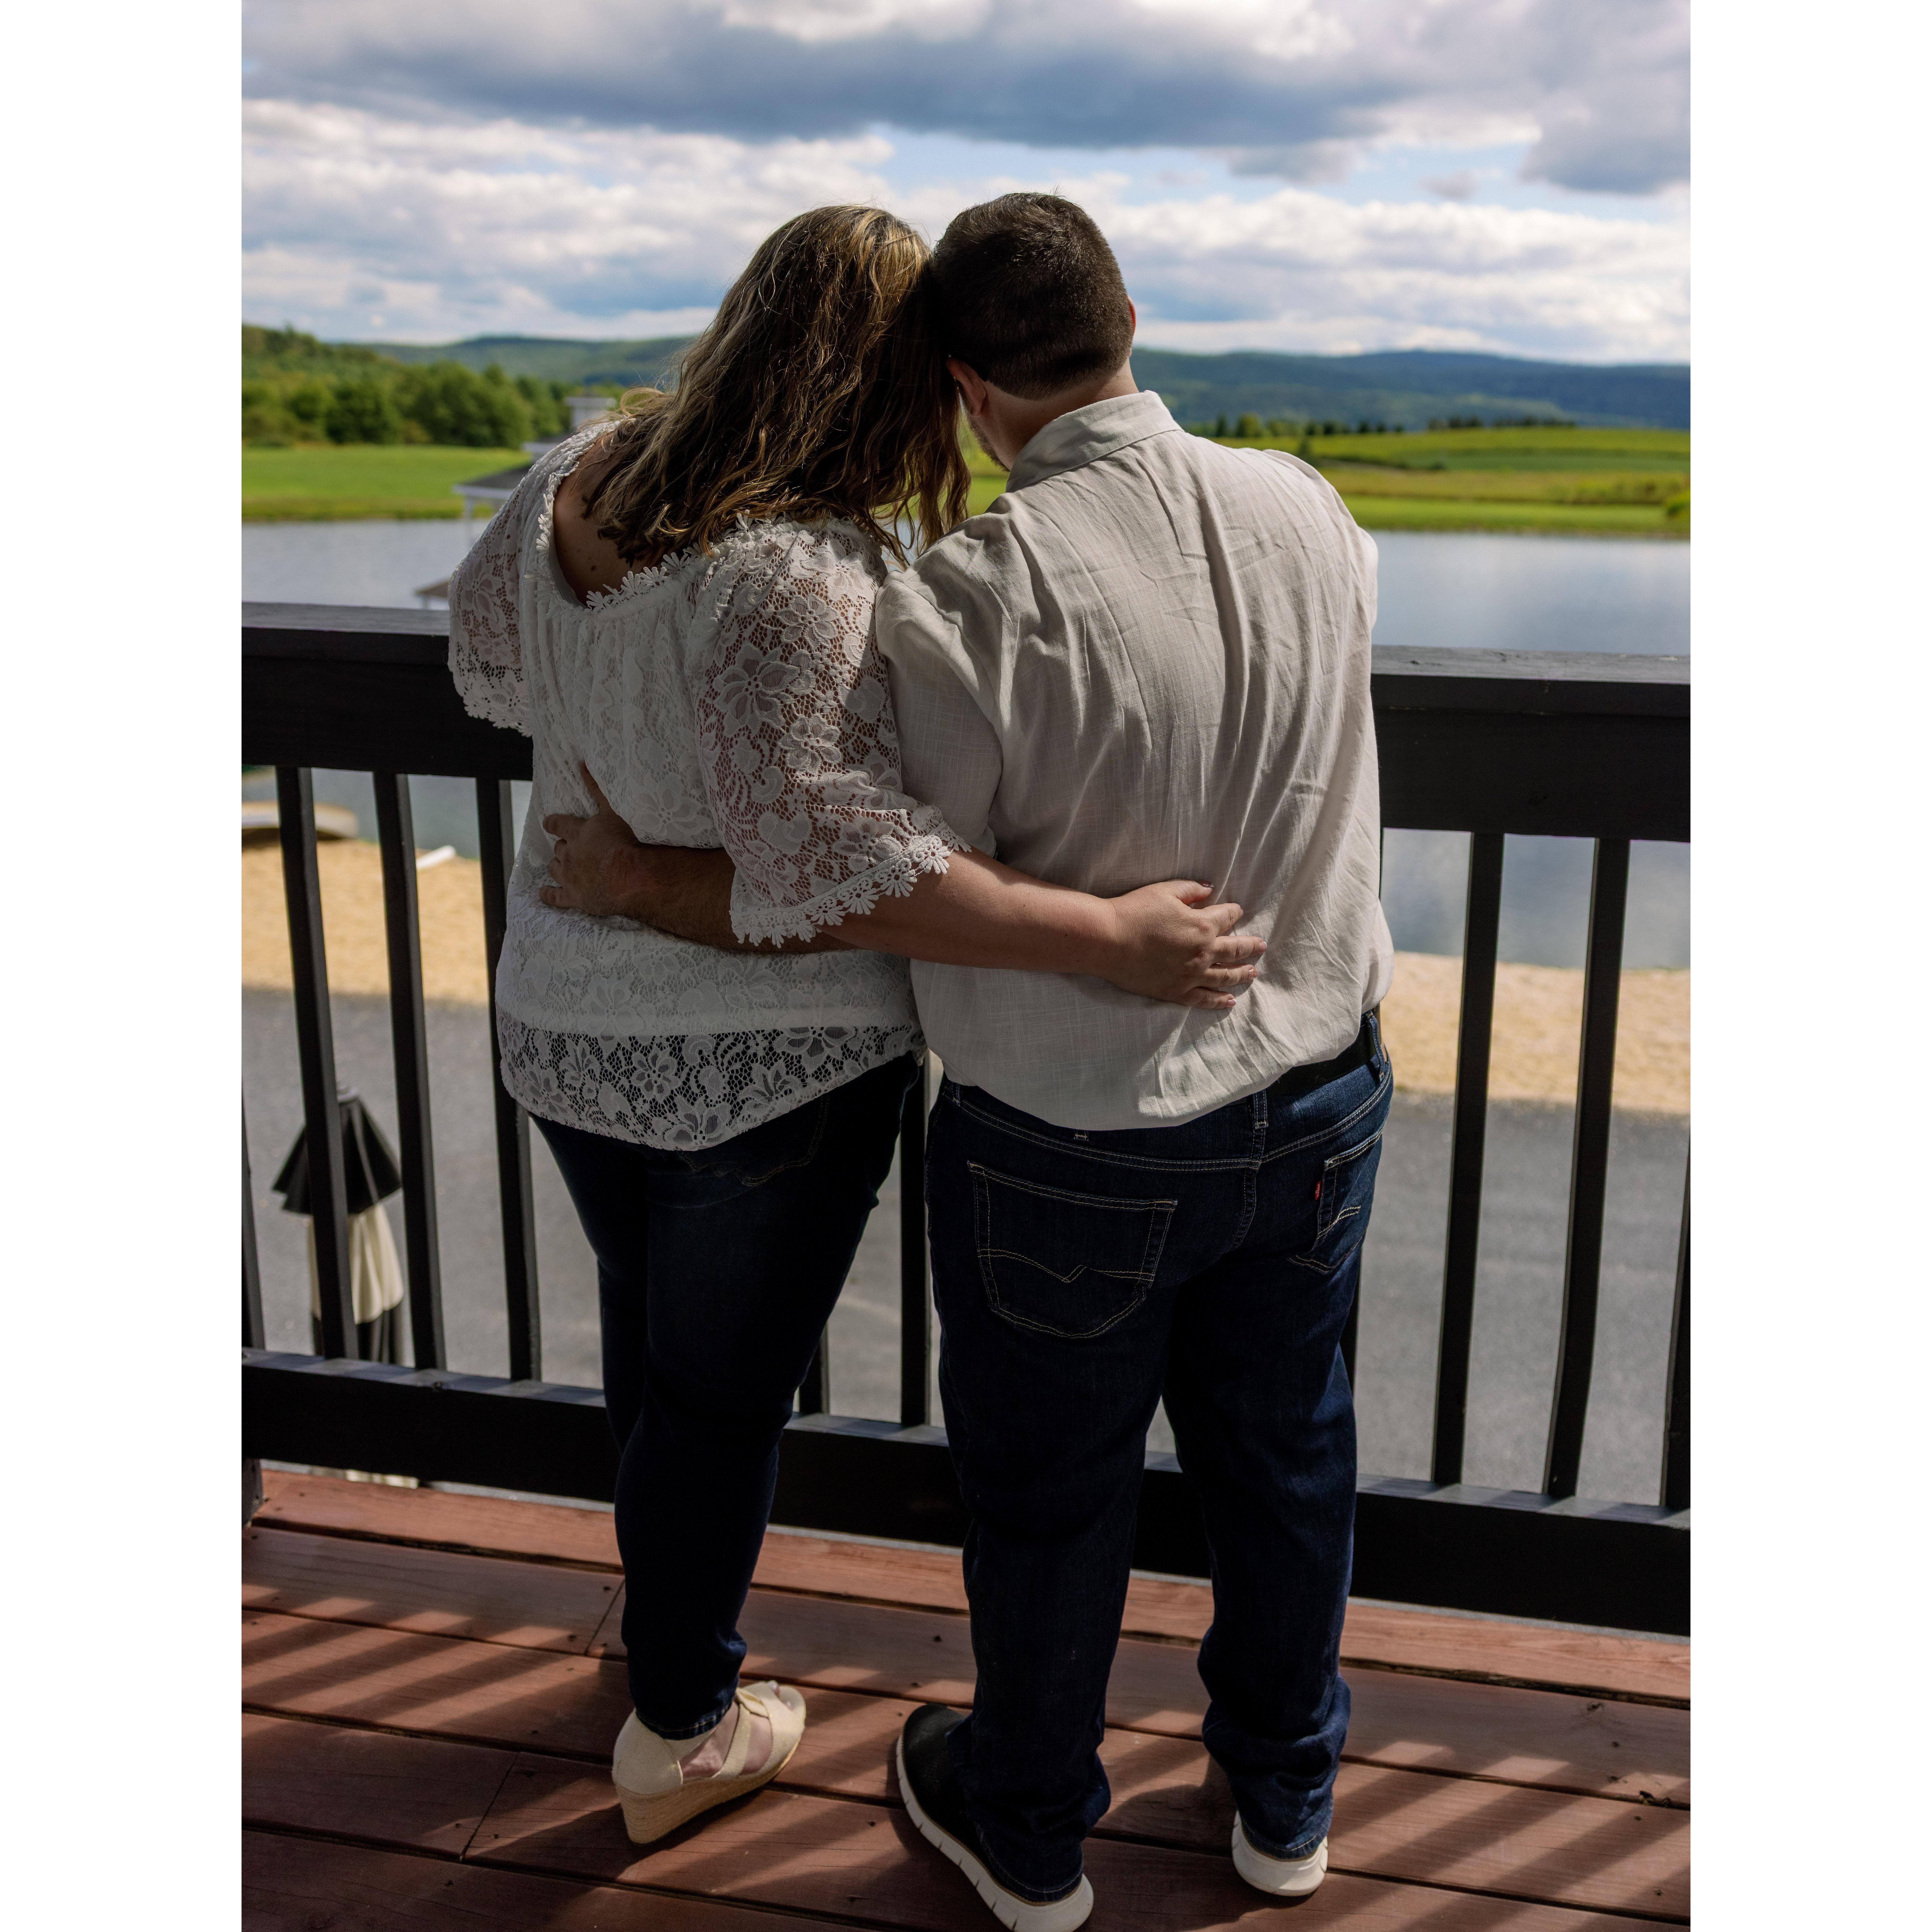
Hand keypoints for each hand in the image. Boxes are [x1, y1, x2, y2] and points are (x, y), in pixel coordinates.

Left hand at [539, 765, 659, 917]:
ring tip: (560, 865)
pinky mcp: (576, 898)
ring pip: (555, 868)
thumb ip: (598, 789)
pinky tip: (543, 893)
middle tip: (571, 847)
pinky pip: (556, 897)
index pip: (558, 824)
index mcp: (578, 832)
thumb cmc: (627, 842)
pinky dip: (548, 895)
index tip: (548, 822)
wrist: (633, 877)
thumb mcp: (613, 810)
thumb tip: (582, 763)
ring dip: (557, 865)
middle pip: (559, 848)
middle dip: (563, 846)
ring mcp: (571, 877)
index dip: (553, 823)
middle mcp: (570, 854)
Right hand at [1099, 882, 1264, 1009]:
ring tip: (1253, 973)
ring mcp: (1191, 975)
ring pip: (1225, 977)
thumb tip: (1210, 889)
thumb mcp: (1165, 891)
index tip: (1237, 911)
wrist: (1108, 940)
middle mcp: (1203, 953)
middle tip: (1261, 946)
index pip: (1228, 917)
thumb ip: (1191, 889)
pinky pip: (1204, 999)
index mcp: (1203, 926)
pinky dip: (1219, 1001)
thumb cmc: (1135, 911)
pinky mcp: (1176, 991)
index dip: (1234, 911)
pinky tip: (1230, 1001)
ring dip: (1241, 974)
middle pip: (1234, 950)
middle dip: (1250, 947)